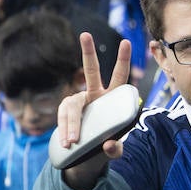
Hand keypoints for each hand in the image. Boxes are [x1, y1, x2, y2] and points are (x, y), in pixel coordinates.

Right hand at [56, 32, 132, 189]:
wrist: (86, 155)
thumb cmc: (105, 145)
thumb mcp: (114, 150)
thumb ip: (116, 149)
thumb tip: (110, 145)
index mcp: (112, 98)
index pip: (120, 77)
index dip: (123, 60)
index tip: (126, 42)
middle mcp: (95, 94)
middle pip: (91, 71)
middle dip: (88, 52)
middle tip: (85, 34)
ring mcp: (79, 101)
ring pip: (72, 105)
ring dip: (72, 123)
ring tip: (72, 141)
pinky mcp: (66, 110)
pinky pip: (63, 116)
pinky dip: (64, 129)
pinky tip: (66, 142)